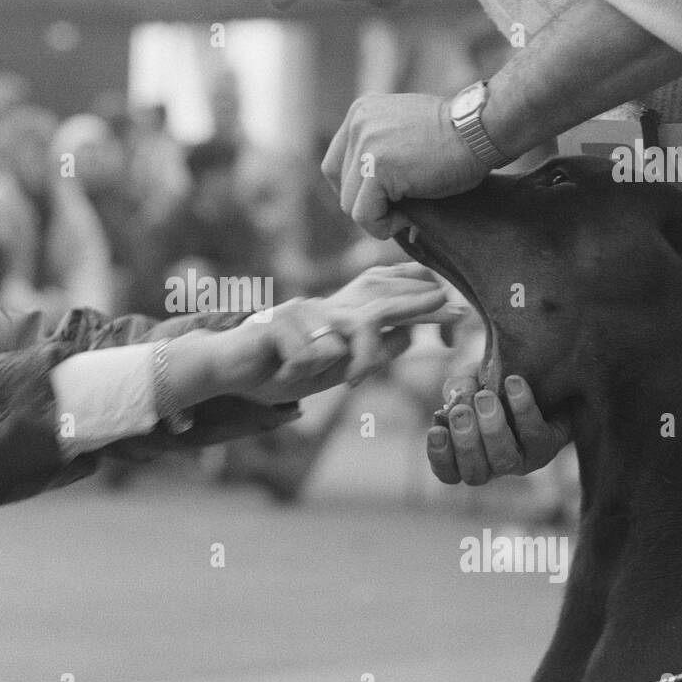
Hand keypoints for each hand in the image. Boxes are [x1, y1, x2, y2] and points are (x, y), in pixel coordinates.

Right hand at [216, 263, 462, 404]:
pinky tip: (280, 373)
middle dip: (417, 309)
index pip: (384, 305)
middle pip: (377, 308)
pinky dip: (299, 370)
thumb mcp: (328, 370)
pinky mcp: (277, 324)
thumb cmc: (277, 369)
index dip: (419, 306)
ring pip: (341, 342)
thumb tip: (405, 339)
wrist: (225, 370)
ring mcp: (301, 312)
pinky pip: (308, 354)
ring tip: (326, 376)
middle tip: (454, 309)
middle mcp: (323, 308)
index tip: (457, 311)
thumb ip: (363, 355)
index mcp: (337, 318)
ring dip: (339, 365)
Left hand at [321, 93, 486, 238]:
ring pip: (350, 205)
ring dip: (379, 217)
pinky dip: (384, 226)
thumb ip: (379, 154)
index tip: (385, 200)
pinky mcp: (376, 166)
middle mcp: (356, 122)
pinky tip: (409, 217)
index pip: (336, 166)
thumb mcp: (405, 136)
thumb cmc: (457, 140)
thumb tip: (362, 203)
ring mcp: (364, 142)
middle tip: (403, 208)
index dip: (357, 192)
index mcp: (360, 112)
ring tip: (409, 210)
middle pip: (341, 187)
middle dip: (370, 206)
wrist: (483, 131)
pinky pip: (364, 215)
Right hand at [426, 374, 570, 485]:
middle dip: (466, 442)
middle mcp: (493, 466)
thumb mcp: (470, 381)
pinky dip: (522, 409)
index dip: (440, 457)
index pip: (448, 473)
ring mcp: (521, 461)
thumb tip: (460, 395)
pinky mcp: (547, 447)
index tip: (436, 430)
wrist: (542, 381)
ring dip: (492, 429)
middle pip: (475, 474)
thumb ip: (458, 387)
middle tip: (462, 411)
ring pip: (504, 460)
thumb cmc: (496, 385)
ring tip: (486, 397)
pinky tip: (513, 383)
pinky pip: (534, 436)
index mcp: (467, 456)